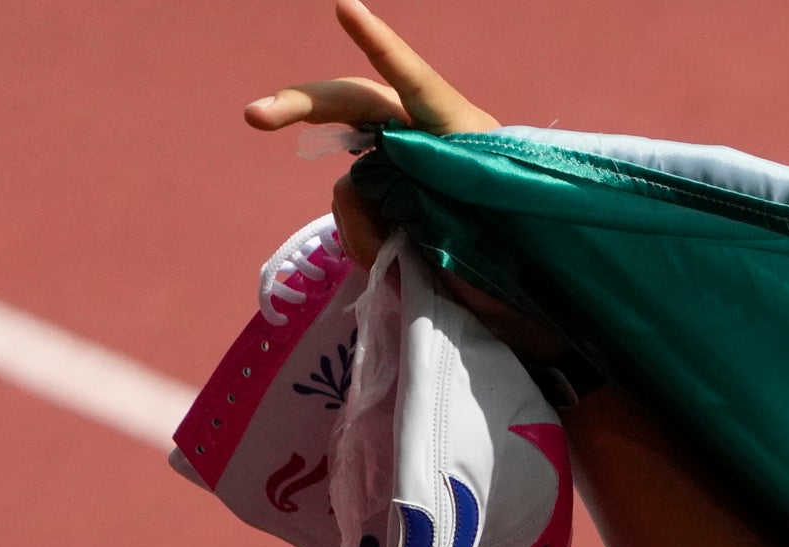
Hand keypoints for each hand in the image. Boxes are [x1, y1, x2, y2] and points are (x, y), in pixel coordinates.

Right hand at [245, 2, 495, 266]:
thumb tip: (354, 191)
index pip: (417, 82)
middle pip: (352, 102)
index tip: (345, 7)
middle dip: (300, 106)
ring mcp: (402, 161)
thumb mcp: (477, 224)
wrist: (533, 278)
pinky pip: (356, 211)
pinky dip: (365, 239)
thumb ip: (415, 201)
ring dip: (363, 225)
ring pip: (352, 180)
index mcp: (463, 130)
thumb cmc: (518, 241)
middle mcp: (424, 133)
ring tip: (395, 261)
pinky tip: (389, 261)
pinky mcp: (390, 194)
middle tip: (255, 116)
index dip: (381, 46)